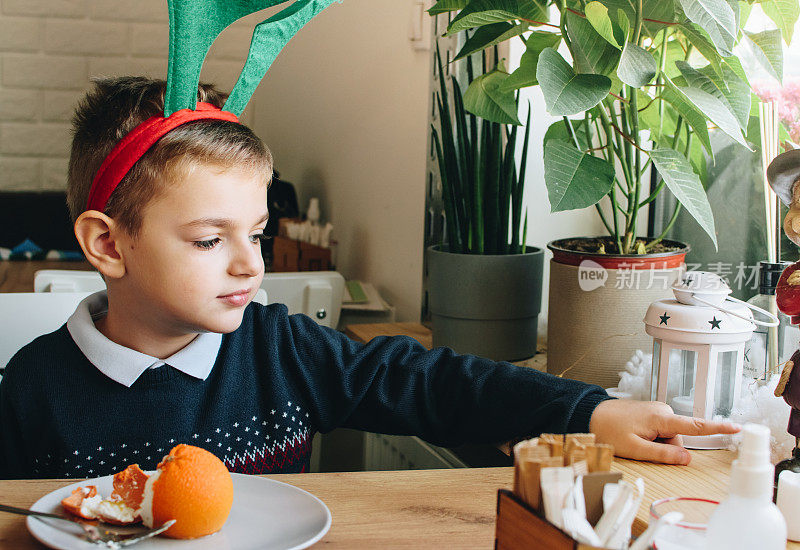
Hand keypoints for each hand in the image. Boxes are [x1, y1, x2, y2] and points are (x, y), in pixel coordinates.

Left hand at [588, 399, 740, 464]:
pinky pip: (660, 431)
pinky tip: (635, 434)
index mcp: (661, 418)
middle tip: (640, 446)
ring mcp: (657, 410)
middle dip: (665, 448)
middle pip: (678, 439)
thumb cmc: (609, 431)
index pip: (695, 426)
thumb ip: (663, 454)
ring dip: (656, 443)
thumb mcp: (636, 449)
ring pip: (669, 437)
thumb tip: (687, 459)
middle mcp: (663, 410)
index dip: (718, 428)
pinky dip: (652, 437)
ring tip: (634, 438)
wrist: (590, 414)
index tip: (738, 427)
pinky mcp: (652, 412)